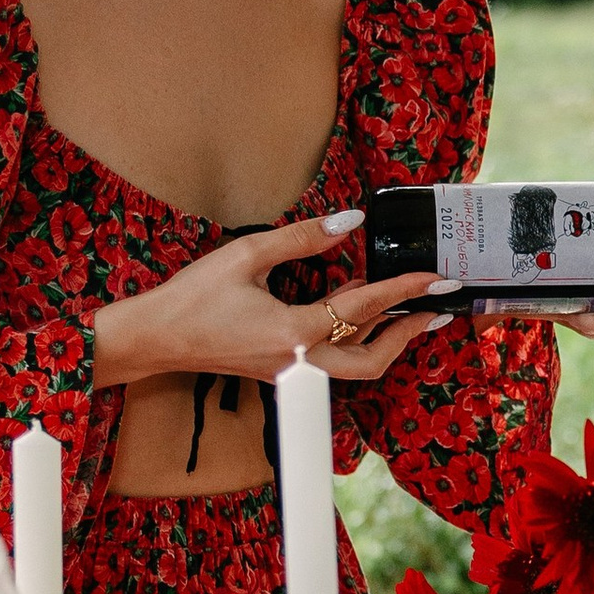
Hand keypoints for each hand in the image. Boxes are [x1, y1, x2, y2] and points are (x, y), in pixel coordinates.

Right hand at [92, 211, 453, 392]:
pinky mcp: (283, 370)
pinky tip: (357, 305)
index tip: (437, 279)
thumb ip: (303, 238)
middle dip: (409, 335)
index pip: (363, 308)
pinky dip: (353, 336)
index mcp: (294, 333)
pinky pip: (331, 358)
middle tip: (438, 308)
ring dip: (385, 339)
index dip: (405, 290)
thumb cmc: (194, 296)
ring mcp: (291, 372)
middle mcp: (299, 362)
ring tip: (410, 309)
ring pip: (355, 366)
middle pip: (373, 362)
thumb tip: (349, 222)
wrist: (156, 338)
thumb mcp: (247, 255)